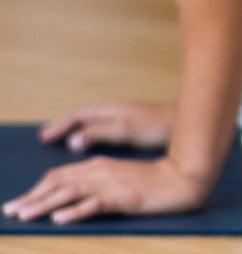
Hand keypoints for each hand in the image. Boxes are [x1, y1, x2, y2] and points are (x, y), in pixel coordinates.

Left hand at [3, 153, 211, 224]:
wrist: (183, 177)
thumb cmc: (155, 180)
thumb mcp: (122, 177)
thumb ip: (100, 181)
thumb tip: (75, 195)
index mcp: (99, 165)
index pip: (59, 175)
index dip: (36, 188)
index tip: (19, 202)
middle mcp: (101, 171)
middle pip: (58, 182)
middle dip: (31, 197)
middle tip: (11, 211)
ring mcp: (111, 184)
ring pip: (69, 193)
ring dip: (44, 205)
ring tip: (25, 216)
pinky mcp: (123, 197)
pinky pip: (94, 204)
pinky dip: (74, 212)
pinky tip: (60, 220)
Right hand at [39, 99, 174, 152]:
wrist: (186, 121)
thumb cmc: (158, 126)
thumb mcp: (125, 131)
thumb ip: (99, 133)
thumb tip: (72, 139)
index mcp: (110, 110)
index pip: (78, 115)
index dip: (60, 126)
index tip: (43, 137)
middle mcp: (115, 110)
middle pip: (83, 116)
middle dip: (64, 126)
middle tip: (46, 137)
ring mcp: (125, 116)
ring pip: (94, 121)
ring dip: (77, 129)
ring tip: (63, 141)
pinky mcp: (135, 125)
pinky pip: (105, 126)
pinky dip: (93, 133)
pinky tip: (94, 143)